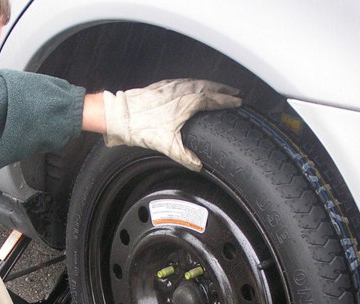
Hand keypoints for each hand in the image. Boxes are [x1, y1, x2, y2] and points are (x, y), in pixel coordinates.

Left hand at [103, 79, 241, 170]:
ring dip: (211, 84)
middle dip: (224, 89)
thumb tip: (198, 165)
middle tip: (235, 91)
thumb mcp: (168, 146)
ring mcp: (172, 86)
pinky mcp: (162, 85)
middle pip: (209, 86)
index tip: (238, 101)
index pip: (214, 99)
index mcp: (188, 102)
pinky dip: (195, 83)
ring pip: (197, 82)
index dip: (227, 100)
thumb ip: (186, 157)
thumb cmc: (142, 127)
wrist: (121, 115)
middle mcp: (182, 90)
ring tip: (220, 88)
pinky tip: (194, 86)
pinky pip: (185, 81)